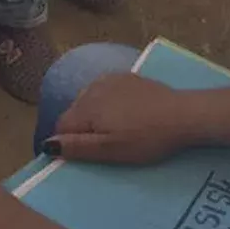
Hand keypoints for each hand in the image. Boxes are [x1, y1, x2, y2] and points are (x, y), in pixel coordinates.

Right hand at [47, 73, 192, 164]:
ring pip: (89, 100)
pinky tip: (127, 111)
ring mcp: (107, 80)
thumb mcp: (111, 150)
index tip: (88, 152)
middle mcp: (89, 90)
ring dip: (95, 113)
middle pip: (74, 112)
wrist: (183, 115)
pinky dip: (109, 101)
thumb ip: (77, 147)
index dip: (69, 141)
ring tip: (118, 127)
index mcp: (84, 109)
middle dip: (82, 126)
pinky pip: (106, 90)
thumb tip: (46, 145)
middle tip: (107, 142)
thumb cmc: (146, 138)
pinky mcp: (125, 76)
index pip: (61, 126)